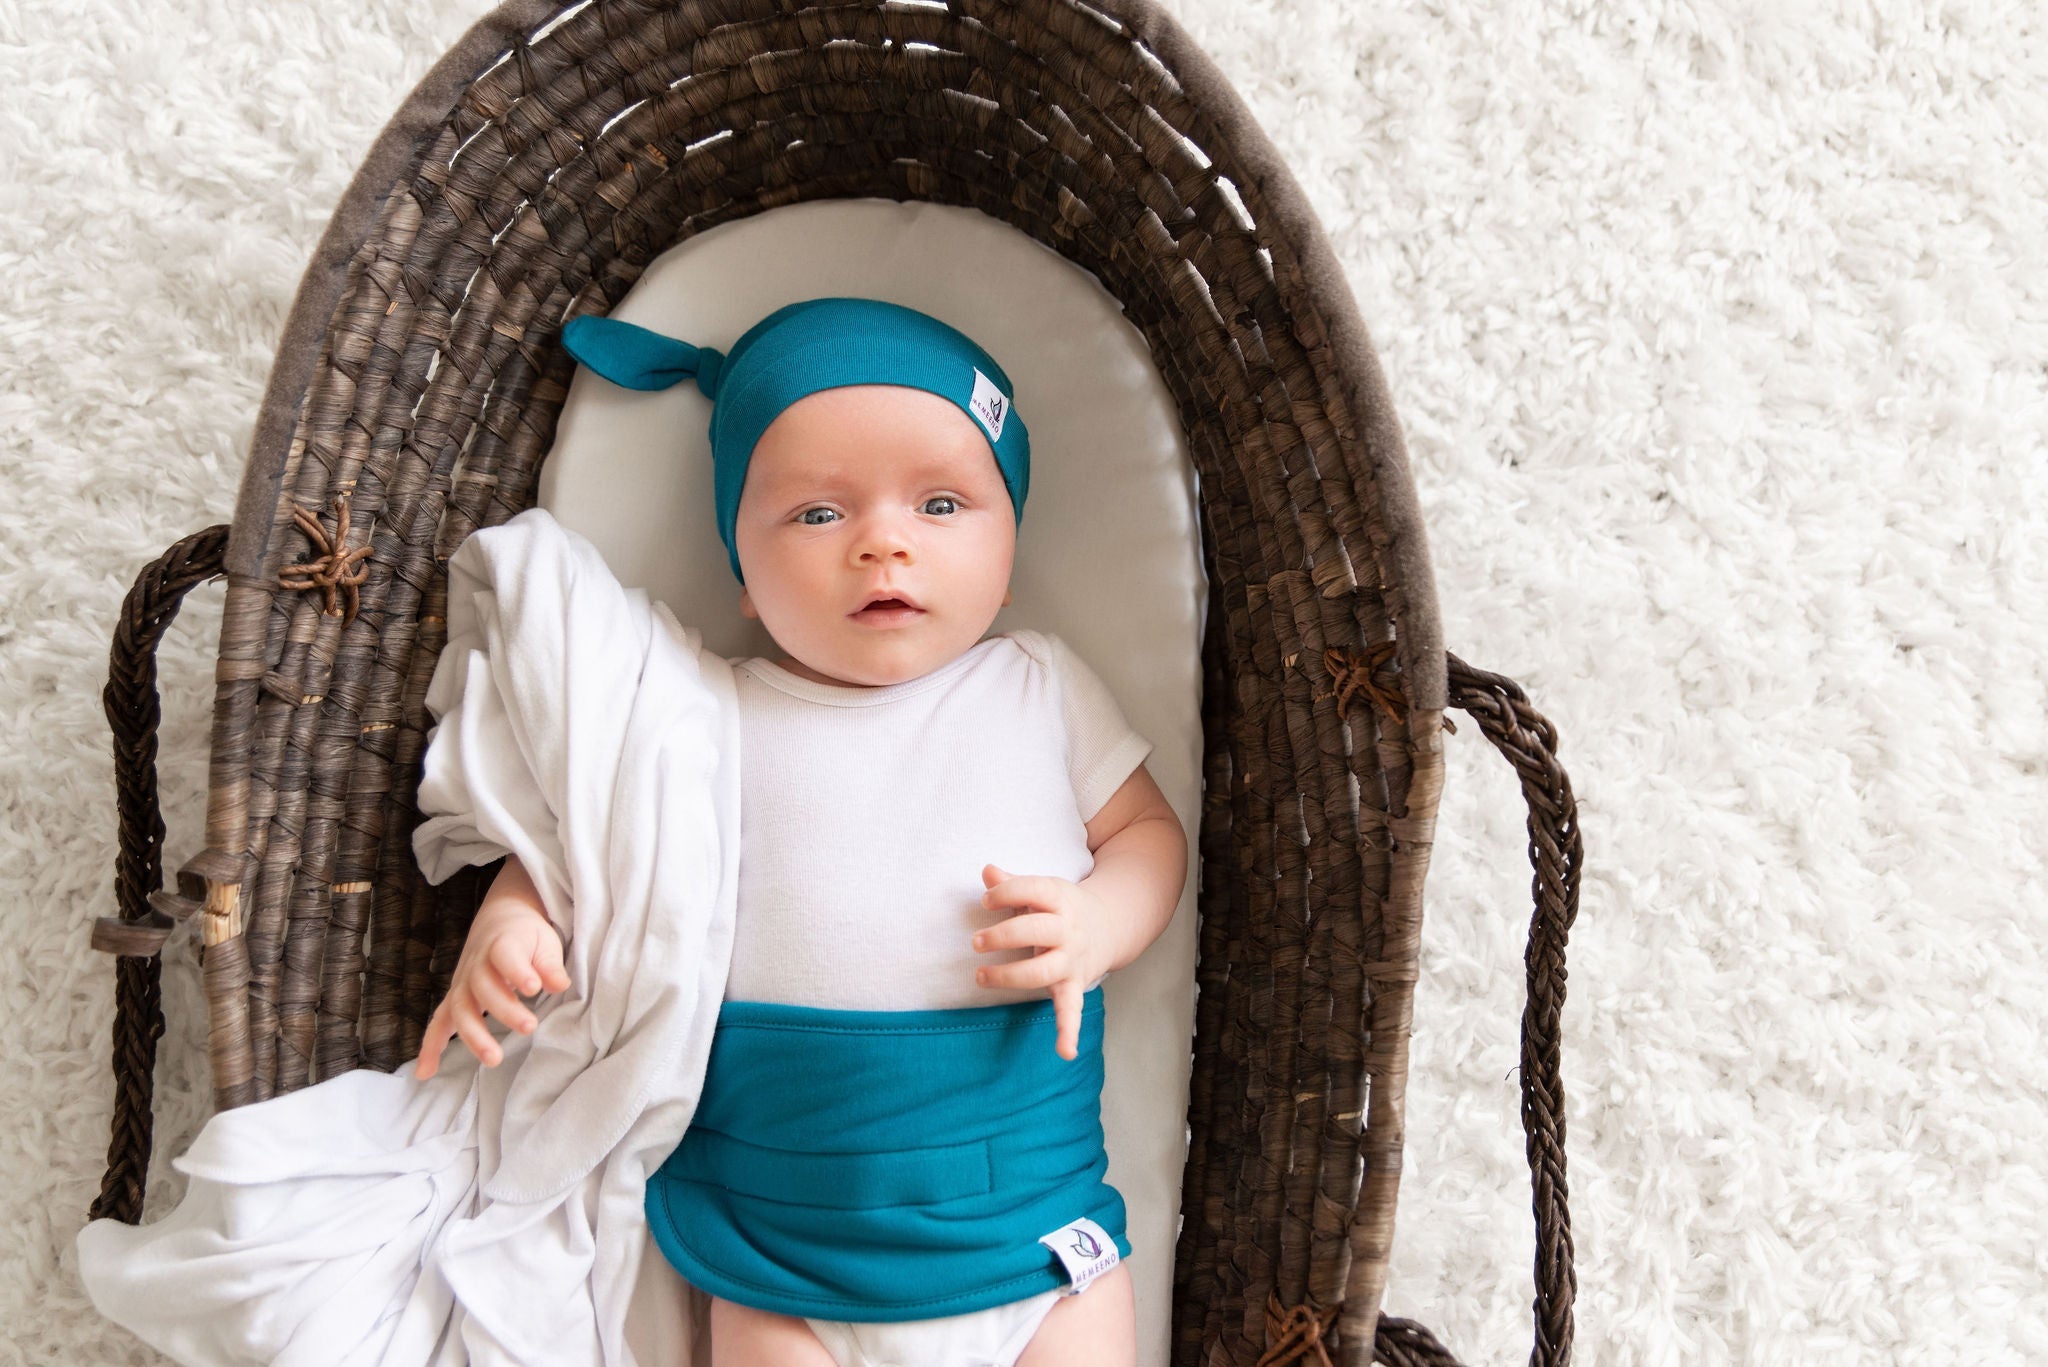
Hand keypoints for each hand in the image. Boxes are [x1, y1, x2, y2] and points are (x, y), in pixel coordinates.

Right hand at [414, 900, 570, 1078]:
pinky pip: (439, 1023)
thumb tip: (559, 985)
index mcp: (502, 944)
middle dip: (504, 1010)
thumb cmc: (526, 935)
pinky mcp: (456, 997)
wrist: (500, 917)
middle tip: (529, 1027)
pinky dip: (430, 1046)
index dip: (517, 970)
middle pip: (484, 987)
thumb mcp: (545, 941)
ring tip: (494, 1059)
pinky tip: (425, 1072)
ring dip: (474, 1036)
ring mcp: (463, 982)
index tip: (534, 986)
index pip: (506, 955)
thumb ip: (550, 965)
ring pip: (462, 1008)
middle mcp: (477, 964)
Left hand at [970, 862, 1111, 1060]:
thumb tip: (986, 871)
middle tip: (976, 941)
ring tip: (980, 976)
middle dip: (1004, 935)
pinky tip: (1065, 1052)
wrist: (1110, 924)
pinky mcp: (1074, 985)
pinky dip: (1069, 1031)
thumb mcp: (1042, 890)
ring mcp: (1072, 959)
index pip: (1032, 890)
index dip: (1006, 893)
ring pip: (1042, 970)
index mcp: (1060, 899)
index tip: (986, 899)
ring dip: (1009, 975)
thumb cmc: (1060, 906)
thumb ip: (1012, 883)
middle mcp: (1068, 929)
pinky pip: (1072, 1009)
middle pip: (1036, 930)